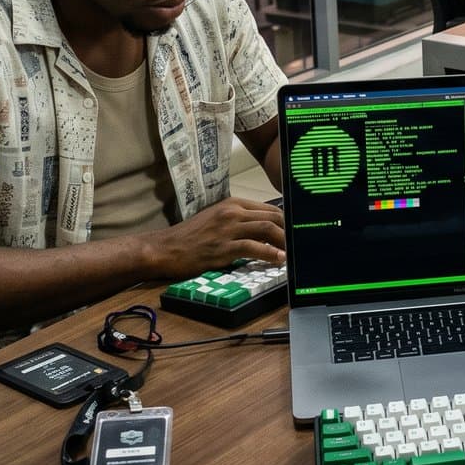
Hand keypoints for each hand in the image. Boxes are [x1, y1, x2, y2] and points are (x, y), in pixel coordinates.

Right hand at [147, 197, 284, 277]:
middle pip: (273, 216)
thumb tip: (264, 230)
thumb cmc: (190, 237)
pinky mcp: (223, 247)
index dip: (286, 221)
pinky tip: (279, 260)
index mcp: (233, 204)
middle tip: (299, 243)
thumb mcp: (216, 220)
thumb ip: (239, 221)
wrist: (164, 248)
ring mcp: (227, 229)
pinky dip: (270, 254)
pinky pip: (253, 247)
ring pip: (267, 229)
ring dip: (284, 241)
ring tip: (293, 252)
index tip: (295, 232)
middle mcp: (232, 212)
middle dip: (290, 230)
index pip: (269, 209)